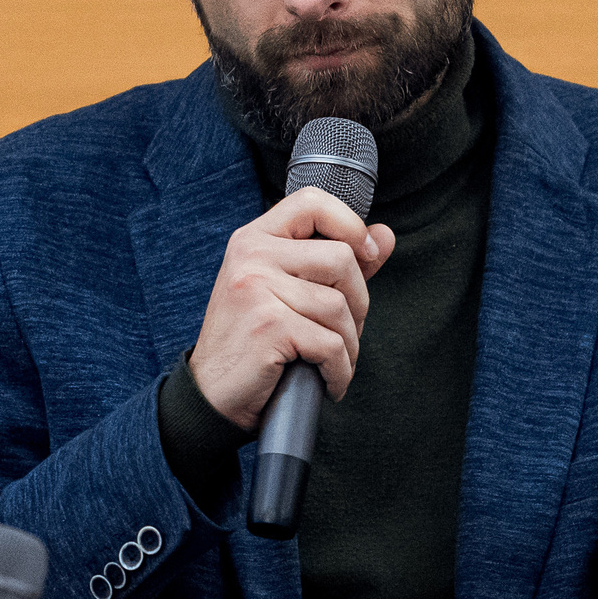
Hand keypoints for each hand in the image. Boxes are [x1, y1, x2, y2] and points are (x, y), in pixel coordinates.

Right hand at [189, 188, 397, 429]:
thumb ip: (336, 263)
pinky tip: (328, 382)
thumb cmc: (252, 343)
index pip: (312, 203)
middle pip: (341, 258)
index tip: (366, 255)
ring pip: (339, 307)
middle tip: (343, 332)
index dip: (350, 224)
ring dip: (349, 345)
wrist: (211, 395)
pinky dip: (339, 371)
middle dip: (358, 303)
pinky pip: (331, 345)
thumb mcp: (287, 292)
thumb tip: (386, 235)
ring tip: (332, 362)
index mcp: (254, 239)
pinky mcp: (268, 326)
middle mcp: (251, 256)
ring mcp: (257, 289)